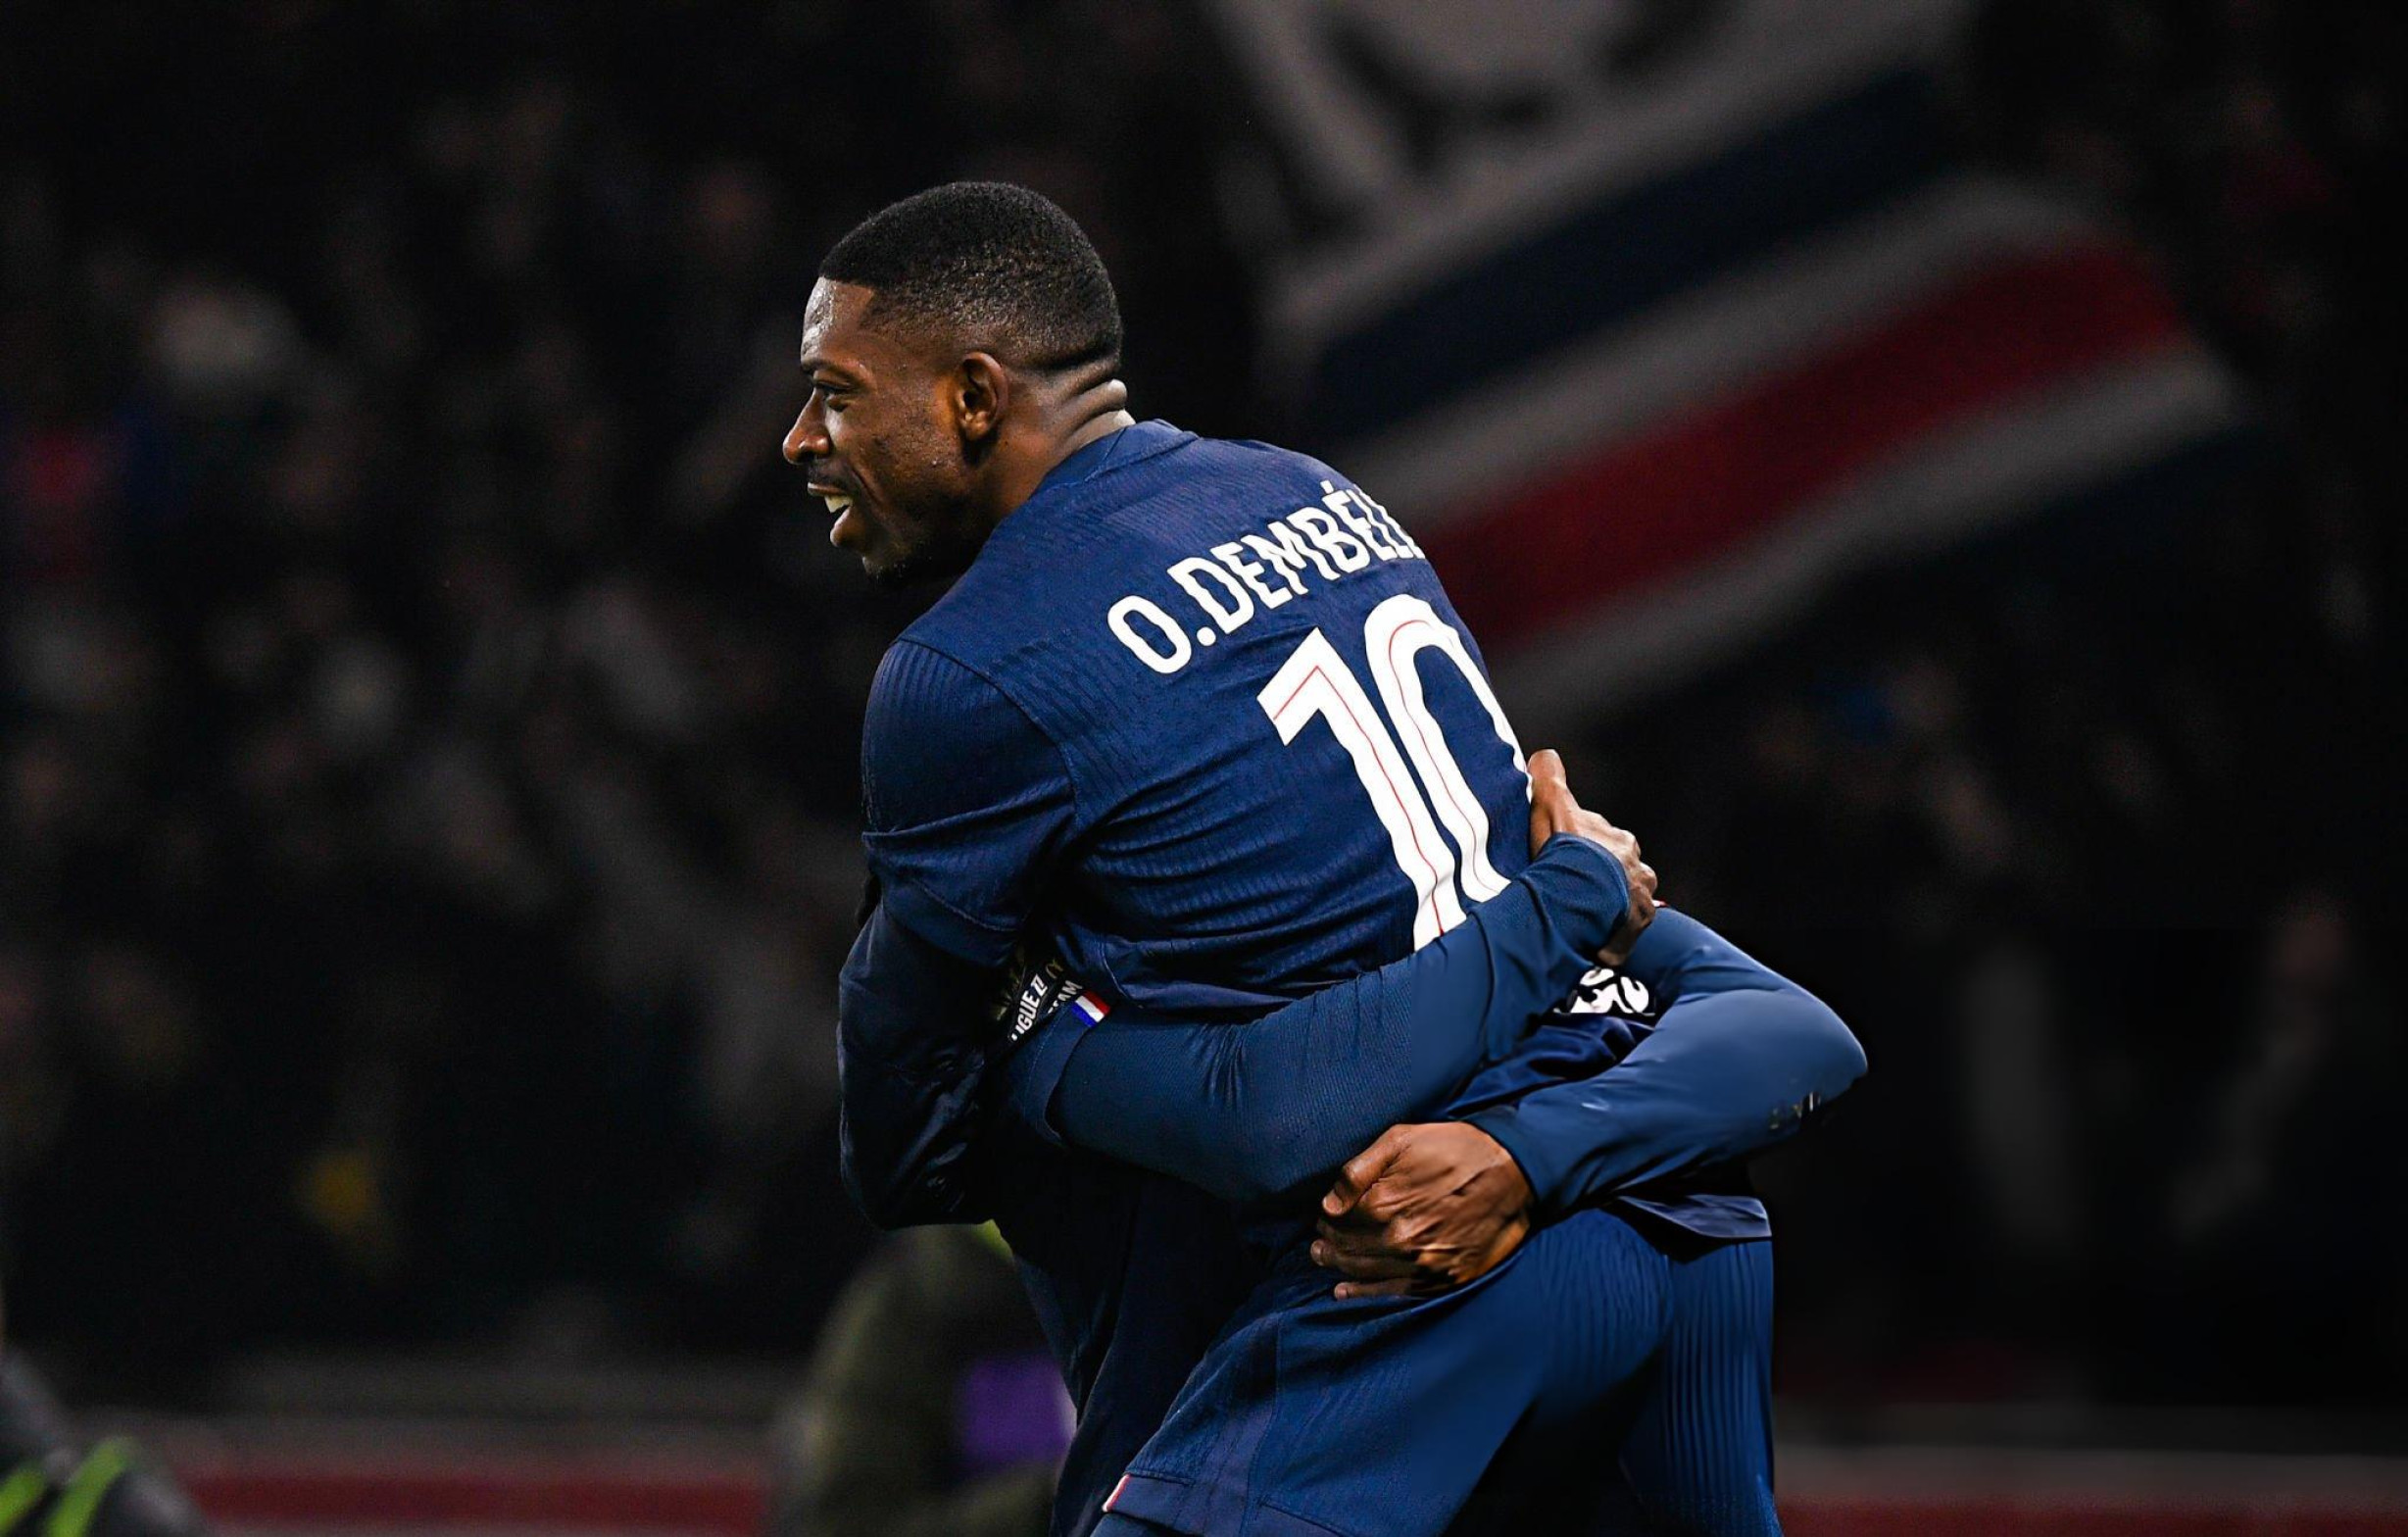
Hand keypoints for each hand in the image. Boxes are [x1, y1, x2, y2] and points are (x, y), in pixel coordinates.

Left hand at [1311, 1123, 1533, 1298]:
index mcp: (1383, 1202)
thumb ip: (1358, 1171)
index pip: (1338, 1220)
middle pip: (1348, 1249)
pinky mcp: (1442, 1279)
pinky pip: (1393, 1293)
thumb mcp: (1401, 1140)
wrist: (1513, 1172)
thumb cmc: (1455, 1148)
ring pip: (1365, 1272)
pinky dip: (1365, 1294)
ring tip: (1326, 1261)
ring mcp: (1421, 1264)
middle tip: (1318, 1243)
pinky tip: (1346, 1292)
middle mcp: (1398, 1238)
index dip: (1327, 1219)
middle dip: (1329, 1245)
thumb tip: (1329, 1203)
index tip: (1324, 1217)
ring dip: (1341, 1268)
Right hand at [1527, 748, 1655, 964]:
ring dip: (1607, 910)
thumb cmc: (1566, 854)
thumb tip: (1545, 756)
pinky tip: (1589, 939)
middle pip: (1619, 873)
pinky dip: (1609, 936)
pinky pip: (1623, 934)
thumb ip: (1549, 777)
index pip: (1605, 842)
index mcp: (1620, 841)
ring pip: (1624, 904)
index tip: (1568, 860)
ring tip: (1580, 920)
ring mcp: (1639, 900)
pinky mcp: (1635, 929)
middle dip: (1600, 882)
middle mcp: (1637, 869)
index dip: (1584, 850)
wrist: (1578, 897)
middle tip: (1572, 892)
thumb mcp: (1552, 805)